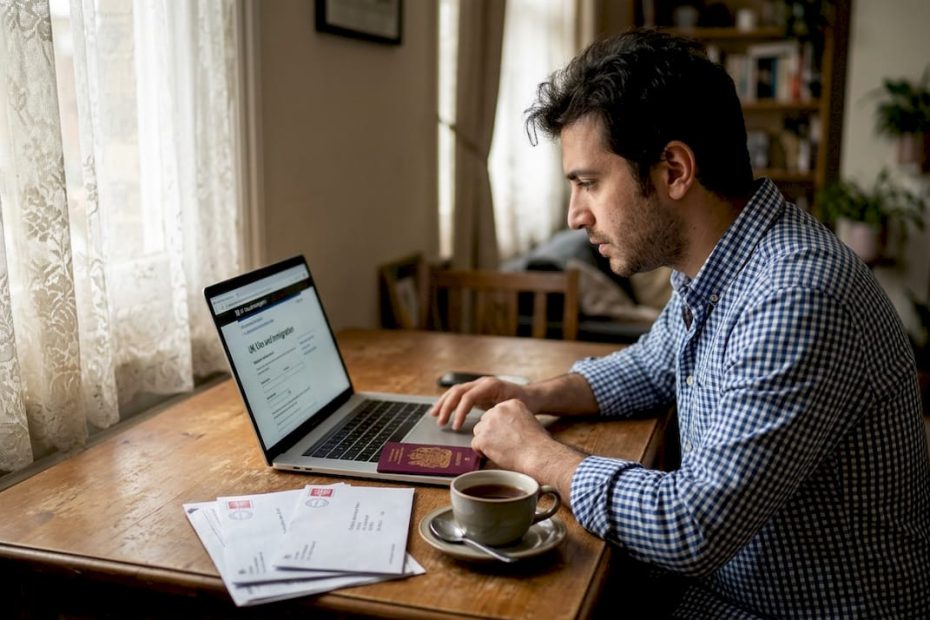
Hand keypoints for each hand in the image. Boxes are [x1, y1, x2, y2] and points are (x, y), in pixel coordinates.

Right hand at [429, 377, 532, 430]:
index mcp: (490, 385)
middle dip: (446, 407)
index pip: (468, 397)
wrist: (531, 396)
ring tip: (434, 415)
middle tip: (440, 422)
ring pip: (455, 391)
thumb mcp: (513, 408)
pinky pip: (460, 394)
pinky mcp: (477, 391)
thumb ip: (498, 414)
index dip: (460, 412)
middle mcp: (482, 382)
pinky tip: (442, 410)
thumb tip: (483, 425)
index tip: (456, 427)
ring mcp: (479, 385)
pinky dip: (449, 402)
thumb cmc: (524, 404)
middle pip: (458, 391)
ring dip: (444, 403)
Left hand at [471, 400, 585, 496]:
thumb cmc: (538, 443)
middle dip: (491, 432)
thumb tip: (505, 427)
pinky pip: (475, 444)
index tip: (508, 435)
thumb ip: (514, 418)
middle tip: (503, 444)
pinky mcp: (483, 438)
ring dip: (485, 441)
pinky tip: (494, 455)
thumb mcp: (529, 420)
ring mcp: (490, 423)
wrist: (538, 455)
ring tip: (500, 450)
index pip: (496, 413)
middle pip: (485, 421)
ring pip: (478, 432)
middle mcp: (499, 409)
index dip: (500, 426)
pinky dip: (482, 452)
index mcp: (511, 403)